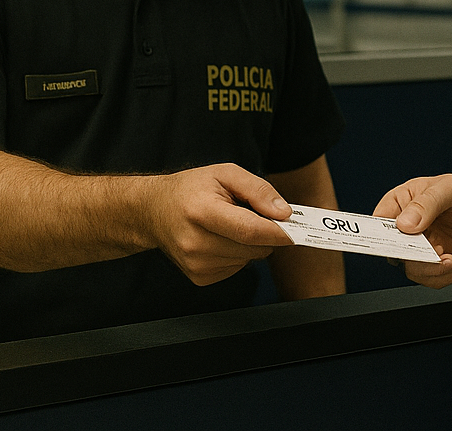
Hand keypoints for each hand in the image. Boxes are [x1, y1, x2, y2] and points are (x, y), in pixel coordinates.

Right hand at [145, 163, 294, 284]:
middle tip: (258, 215)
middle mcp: (195, 242)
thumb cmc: (191, 189)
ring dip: (250, 243)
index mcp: (201, 212)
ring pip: (248, 259)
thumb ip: (258, 190)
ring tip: (231, 224)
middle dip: (266, 233)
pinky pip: (237, 268)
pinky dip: (238, 254)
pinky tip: (221, 239)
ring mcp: (195, 264)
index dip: (278, 232)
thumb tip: (285, 213)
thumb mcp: (225, 174)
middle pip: (253, 247)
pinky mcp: (199, 277)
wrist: (154, 211)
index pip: (250, 230)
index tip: (297, 229)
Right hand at [375, 175, 451, 287]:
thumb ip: (428, 203)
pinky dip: (438, 273)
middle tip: (420, 246)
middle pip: (389, 245)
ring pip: (406, 265)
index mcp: (407, 201)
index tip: (388, 235)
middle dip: (403, 250)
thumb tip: (404, 223)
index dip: (378, 229)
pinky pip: (425, 278)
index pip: (380, 217)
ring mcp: (422, 249)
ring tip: (445, 253)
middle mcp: (411, 227)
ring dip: (425, 263)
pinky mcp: (435, 268)